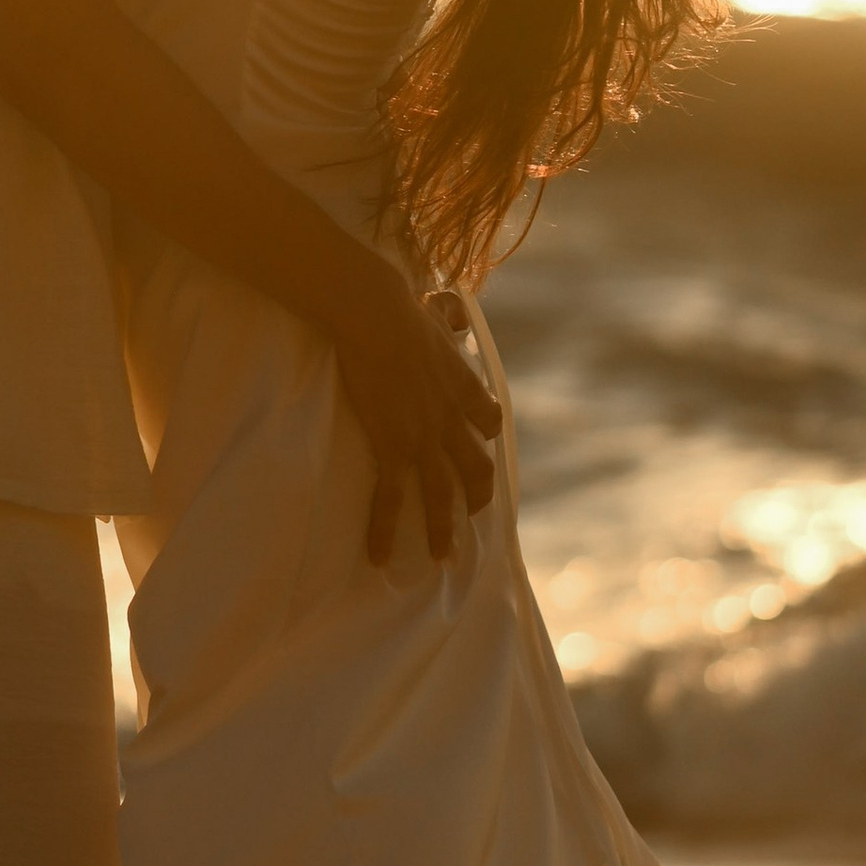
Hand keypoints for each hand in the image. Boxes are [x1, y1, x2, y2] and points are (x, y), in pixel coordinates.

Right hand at [328, 265, 501, 567]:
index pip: (488, 419)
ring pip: (444, 495)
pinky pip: (393, 500)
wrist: (377, 317)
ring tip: (441, 555)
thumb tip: (452, 310)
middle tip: (471, 514)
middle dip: (478, 495)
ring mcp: (425, 438)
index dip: (486, 434)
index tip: (481, 442)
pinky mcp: (394, 448)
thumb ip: (446, 317)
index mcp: (463, 386)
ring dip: (444, 529)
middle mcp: (452, 420)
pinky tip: (378, 556)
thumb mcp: (434, 313)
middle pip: (477, 468)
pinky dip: (386, 531)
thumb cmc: (398, 309)